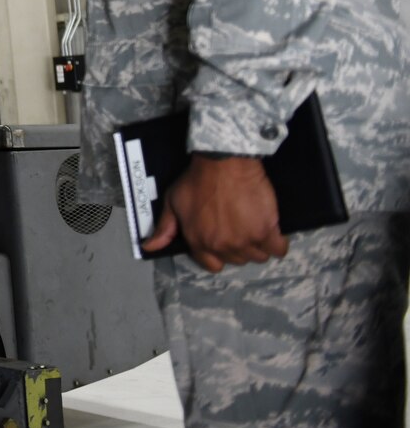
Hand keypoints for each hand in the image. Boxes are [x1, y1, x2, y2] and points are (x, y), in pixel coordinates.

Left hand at [143, 155, 287, 271]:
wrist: (223, 163)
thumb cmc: (196, 180)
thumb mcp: (173, 203)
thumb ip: (163, 229)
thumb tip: (148, 247)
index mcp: (199, 241)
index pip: (212, 265)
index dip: (217, 254)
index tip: (222, 240)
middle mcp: (223, 245)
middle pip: (237, 259)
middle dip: (238, 247)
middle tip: (238, 227)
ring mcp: (246, 239)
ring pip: (258, 256)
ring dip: (257, 245)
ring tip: (254, 226)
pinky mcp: (267, 230)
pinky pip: (278, 249)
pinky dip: (277, 242)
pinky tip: (271, 230)